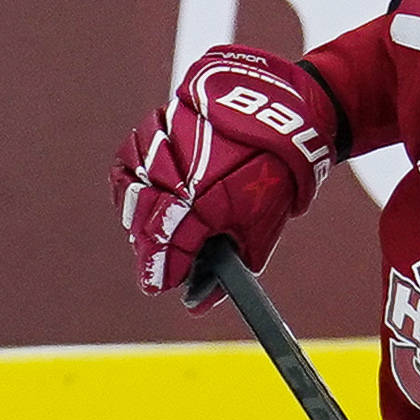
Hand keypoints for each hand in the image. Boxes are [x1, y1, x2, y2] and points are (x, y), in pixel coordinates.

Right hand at [113, 44, 333, 305]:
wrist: (287, 115)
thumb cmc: (276, 177)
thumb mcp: (259, 232)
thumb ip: (227, 270)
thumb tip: (198, 303)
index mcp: (206, 202)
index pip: (168, 245)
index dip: (158, 271)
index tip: (155, 286)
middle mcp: (182, 172)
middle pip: (144, 220)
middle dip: (147, 247)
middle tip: (158, 261)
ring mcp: (168, 142)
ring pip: (132, 186)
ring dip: (137, 212)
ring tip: (150, 227)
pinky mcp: (161, 118)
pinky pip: (131, 153)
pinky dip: (132, 176)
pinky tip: (143, 189)